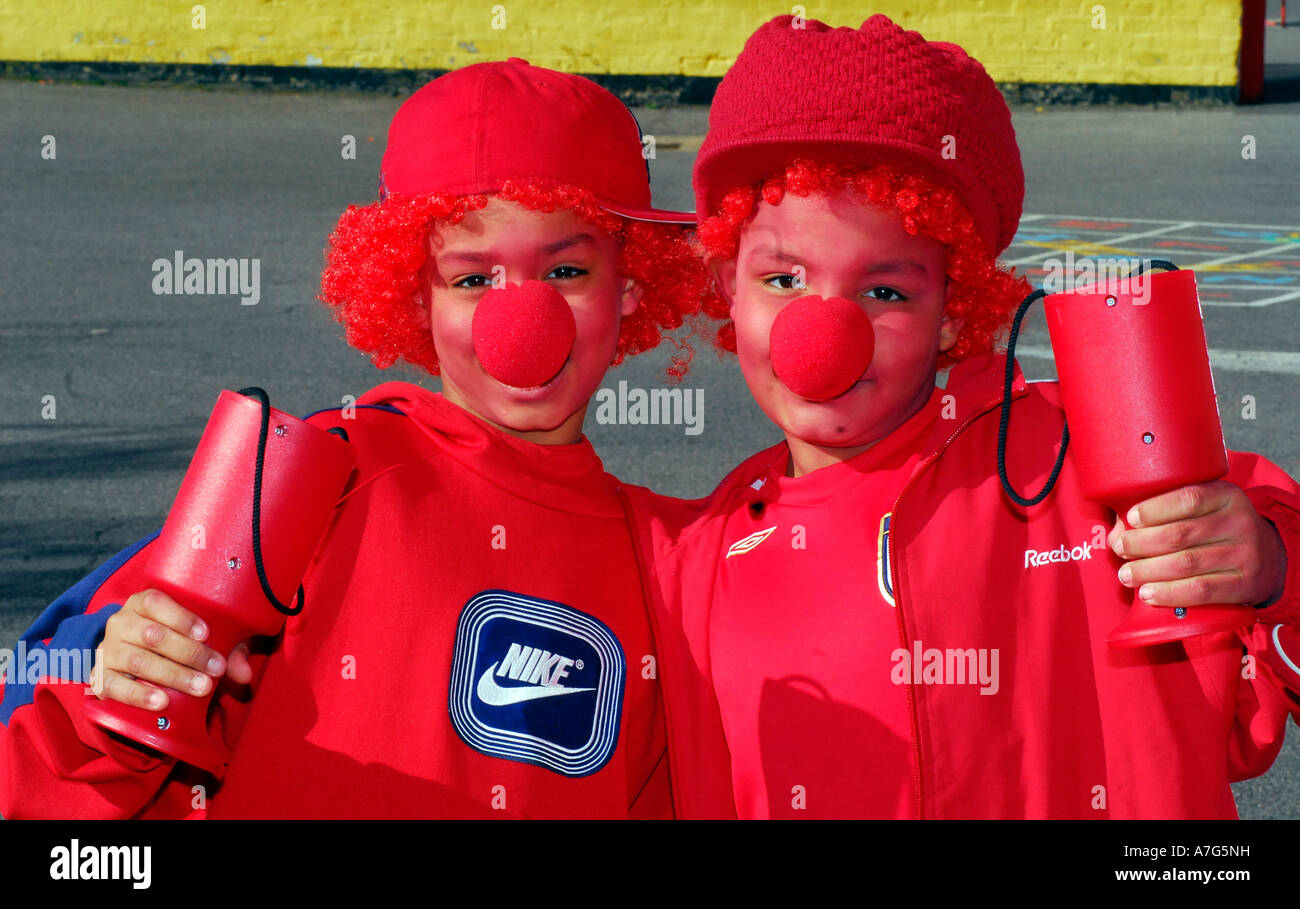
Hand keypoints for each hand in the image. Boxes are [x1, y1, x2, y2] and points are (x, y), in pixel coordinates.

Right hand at [88, 589, 253, 710]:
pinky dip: (138, 695)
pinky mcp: (100, 678)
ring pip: (138, 661)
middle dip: (189, 653)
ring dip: (173, 675)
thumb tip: (245, 674)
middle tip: (215, 669)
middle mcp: (121, 623)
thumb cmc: (174, 643)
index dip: (181, 617)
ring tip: (199, 687)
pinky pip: (114, 687)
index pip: (155, 602)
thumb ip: (226, 650)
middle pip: (153, 635)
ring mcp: (108, 651)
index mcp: (142, 604)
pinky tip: (161, 702)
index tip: (206, 634)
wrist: (130, 664)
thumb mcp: (200, 640)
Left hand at [1108, 480, 1287, 609]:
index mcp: (1227, 496)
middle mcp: (1239, 523)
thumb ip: (1164, 513)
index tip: (1131, 518)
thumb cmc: (1218, 529)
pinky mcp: (1244, 584)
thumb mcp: (1205, 509)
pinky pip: (1201, 590)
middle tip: (1120, 549)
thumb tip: (1117, 531)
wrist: (1270, 557)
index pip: (1189, 498)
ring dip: (1148, 571)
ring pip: (1187, 563)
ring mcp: (1245, 555)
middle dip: (1142, 543)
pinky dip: (1170, 593)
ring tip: (1126, 575)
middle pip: (1181, 534)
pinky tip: (1148, 594)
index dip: (1155, 509)